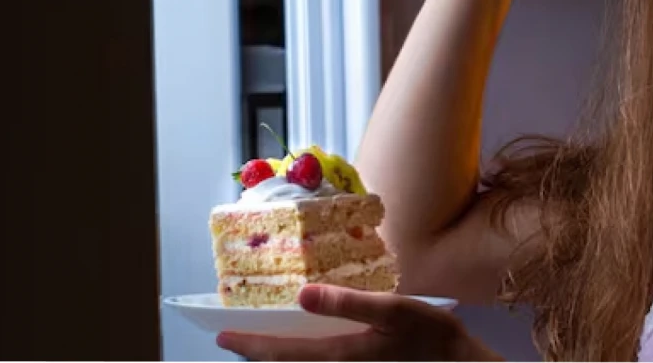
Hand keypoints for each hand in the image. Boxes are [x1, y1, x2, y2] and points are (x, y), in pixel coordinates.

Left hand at [216, 285, 500, 360]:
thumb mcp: (394, 310)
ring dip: (279, 361)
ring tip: (263, 347)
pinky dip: (301, 362)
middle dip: (258, 357)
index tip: (222, 338)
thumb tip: (301, 295)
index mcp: (339, 357)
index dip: (249, 346)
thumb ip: (347, 303)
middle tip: (237, 342)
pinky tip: (303, 352)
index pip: (280, 355)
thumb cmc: (430, 336)